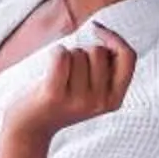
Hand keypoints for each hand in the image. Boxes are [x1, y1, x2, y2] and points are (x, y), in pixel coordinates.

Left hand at [10, 26, 135, 142]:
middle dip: (82, 51)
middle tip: (69, 73)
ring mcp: (79, 101)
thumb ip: (106, 67)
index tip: (97, 29)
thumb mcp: (92, 89)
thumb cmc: (61, 98)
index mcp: (114, 100)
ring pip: (78, 53)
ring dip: (66, 57)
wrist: (30, 127)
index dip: (115, 38)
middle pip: (99, 51)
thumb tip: (104, 32)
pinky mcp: (55, 95)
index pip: (129, 57)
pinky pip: (61, 56)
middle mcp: (100, 102)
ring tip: (58, 78)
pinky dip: (54, 52)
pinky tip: (48, 69)